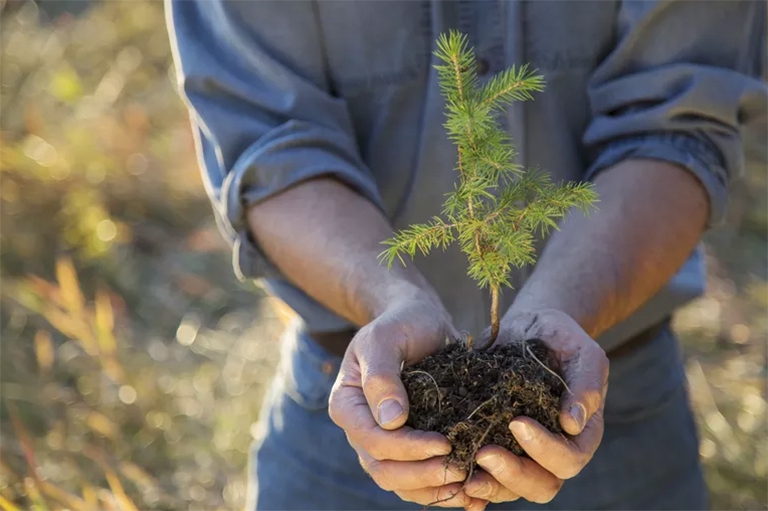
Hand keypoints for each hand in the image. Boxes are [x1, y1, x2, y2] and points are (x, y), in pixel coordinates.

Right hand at [328, 295, 487, 510]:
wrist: (416, 321)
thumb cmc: (400, 323)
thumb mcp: (386, 339)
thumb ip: (382, 376)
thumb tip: (391, 421)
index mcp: (347, 404)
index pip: (373, 441)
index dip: (407, 448)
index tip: (444, 443)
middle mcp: (361, 429)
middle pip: (384, 471)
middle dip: (422, 476)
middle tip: (460, 471)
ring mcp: (383, 442)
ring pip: (401, 483)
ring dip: (434, 491)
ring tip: (470, 489)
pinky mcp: (407, 447)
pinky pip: (418, 480)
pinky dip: (442, 491)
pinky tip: (473, 496)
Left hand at [464, 309, 608, 503]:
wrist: (529, 327)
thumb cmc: (560, 336)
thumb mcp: (581, 351)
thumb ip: (586, 383)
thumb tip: (573, 424)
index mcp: (582, 434)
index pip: (568, 459)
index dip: (545, 449)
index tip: (517, 422)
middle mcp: (554, 451)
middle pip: (542, 485)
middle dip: (512, 474)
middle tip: (483, 453)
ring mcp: (524, 452)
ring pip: (511, 488)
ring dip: (488, 483)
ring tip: (462, 466)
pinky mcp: (497, 444)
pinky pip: (486, 473)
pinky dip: (469, 475)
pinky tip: (449, 465)